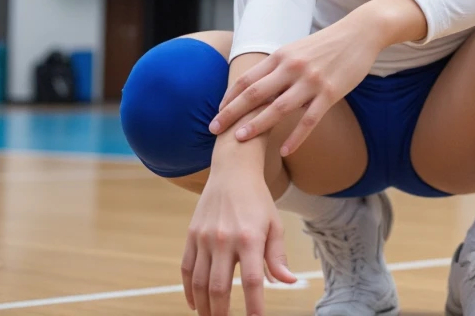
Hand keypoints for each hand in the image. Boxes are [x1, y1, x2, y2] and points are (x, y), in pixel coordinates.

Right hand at [182, 170, 295, 315]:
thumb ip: (277, 256)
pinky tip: (195, 304)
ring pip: (200, 283)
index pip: (252, 281)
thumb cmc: (258, 200)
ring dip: (204, 307)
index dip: (254, 306)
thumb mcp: (274, 225)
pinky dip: (189, 290)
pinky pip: (186, 269)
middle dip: (222, 313)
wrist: (232, 171)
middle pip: (219, 287)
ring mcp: (204, 238)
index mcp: (249, 238)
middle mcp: (224, 239)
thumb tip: (288, 282)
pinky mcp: (192, 235)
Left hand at [210, 19, 381, 156]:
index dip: (230, 97)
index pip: (248, 79)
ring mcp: (311, 81)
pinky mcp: (330, 93)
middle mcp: (292, 68)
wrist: (359, 33)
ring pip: (278, 108)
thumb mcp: (298, 49)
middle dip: (232, 113)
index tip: (218, 112)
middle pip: (255, 94)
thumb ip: (280, 68)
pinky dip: (296, 137)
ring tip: (240, 140)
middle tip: (214, 130)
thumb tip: (262, 90)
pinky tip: (286, 151)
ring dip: (257, 125)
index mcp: (281, 56)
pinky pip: (309, 120)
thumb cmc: (327, 44)